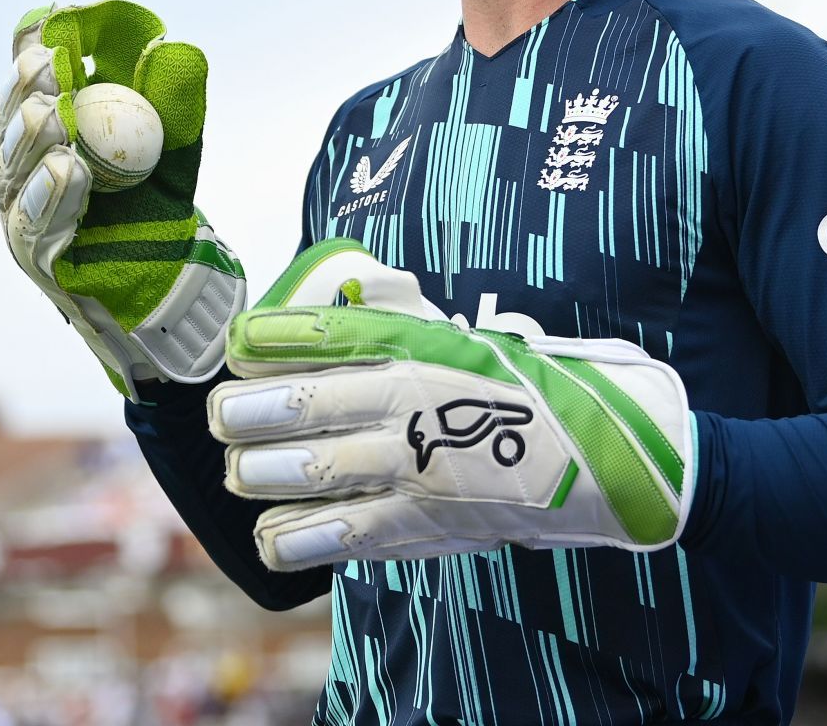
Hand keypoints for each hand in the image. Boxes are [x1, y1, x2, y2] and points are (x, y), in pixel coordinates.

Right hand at [0, 0, 244, 399]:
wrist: (173, 275)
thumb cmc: (160, 198)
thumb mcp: (177, 139)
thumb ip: (173, 95)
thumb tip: (171, 44)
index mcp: (47, 123)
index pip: (28, 77)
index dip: (33, 45)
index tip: (51, 18)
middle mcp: (22, 164)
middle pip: (7, 120)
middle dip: (24, 88)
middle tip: (48, 65)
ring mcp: (22, 211)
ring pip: (10, 170)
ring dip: (29, 138)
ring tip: (51, 116)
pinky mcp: (35, 255)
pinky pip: (32, 224)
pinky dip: (49, 194)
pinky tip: (65, 169)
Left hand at [208, 240, 693, 569]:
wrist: (603, 457)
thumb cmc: (525, 392)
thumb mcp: (467, 339)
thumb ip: (406, 318)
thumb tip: (350, 290)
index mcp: (421, 345)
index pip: (326, 332)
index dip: (269, 338)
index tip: (237, 342)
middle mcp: (413, 398)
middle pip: (305, 403)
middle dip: (246, 412)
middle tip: (222, 416)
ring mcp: (419, 464)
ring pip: (316, 468)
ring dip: (262, 473)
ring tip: (240, 472)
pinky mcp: (429, 521)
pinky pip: (348, 533)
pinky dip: (298, 536)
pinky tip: (270, 535)